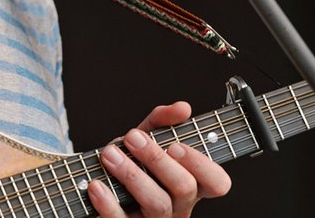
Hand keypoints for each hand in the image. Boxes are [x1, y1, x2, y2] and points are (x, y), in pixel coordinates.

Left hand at [87, 101, 231, 217]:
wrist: (97, 186)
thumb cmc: (132, 162)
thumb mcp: (146, 138)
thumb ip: (163, 120)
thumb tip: (182, 108)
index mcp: (191, 184)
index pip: (217, 182)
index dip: (201, 165)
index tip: (175, 145)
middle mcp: (179, 206)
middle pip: (184, 188)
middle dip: (158, 159)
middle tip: (133, 137)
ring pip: (158, 204)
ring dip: (132, 175)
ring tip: (110, 154)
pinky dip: (109, 203)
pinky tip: (97, 185)